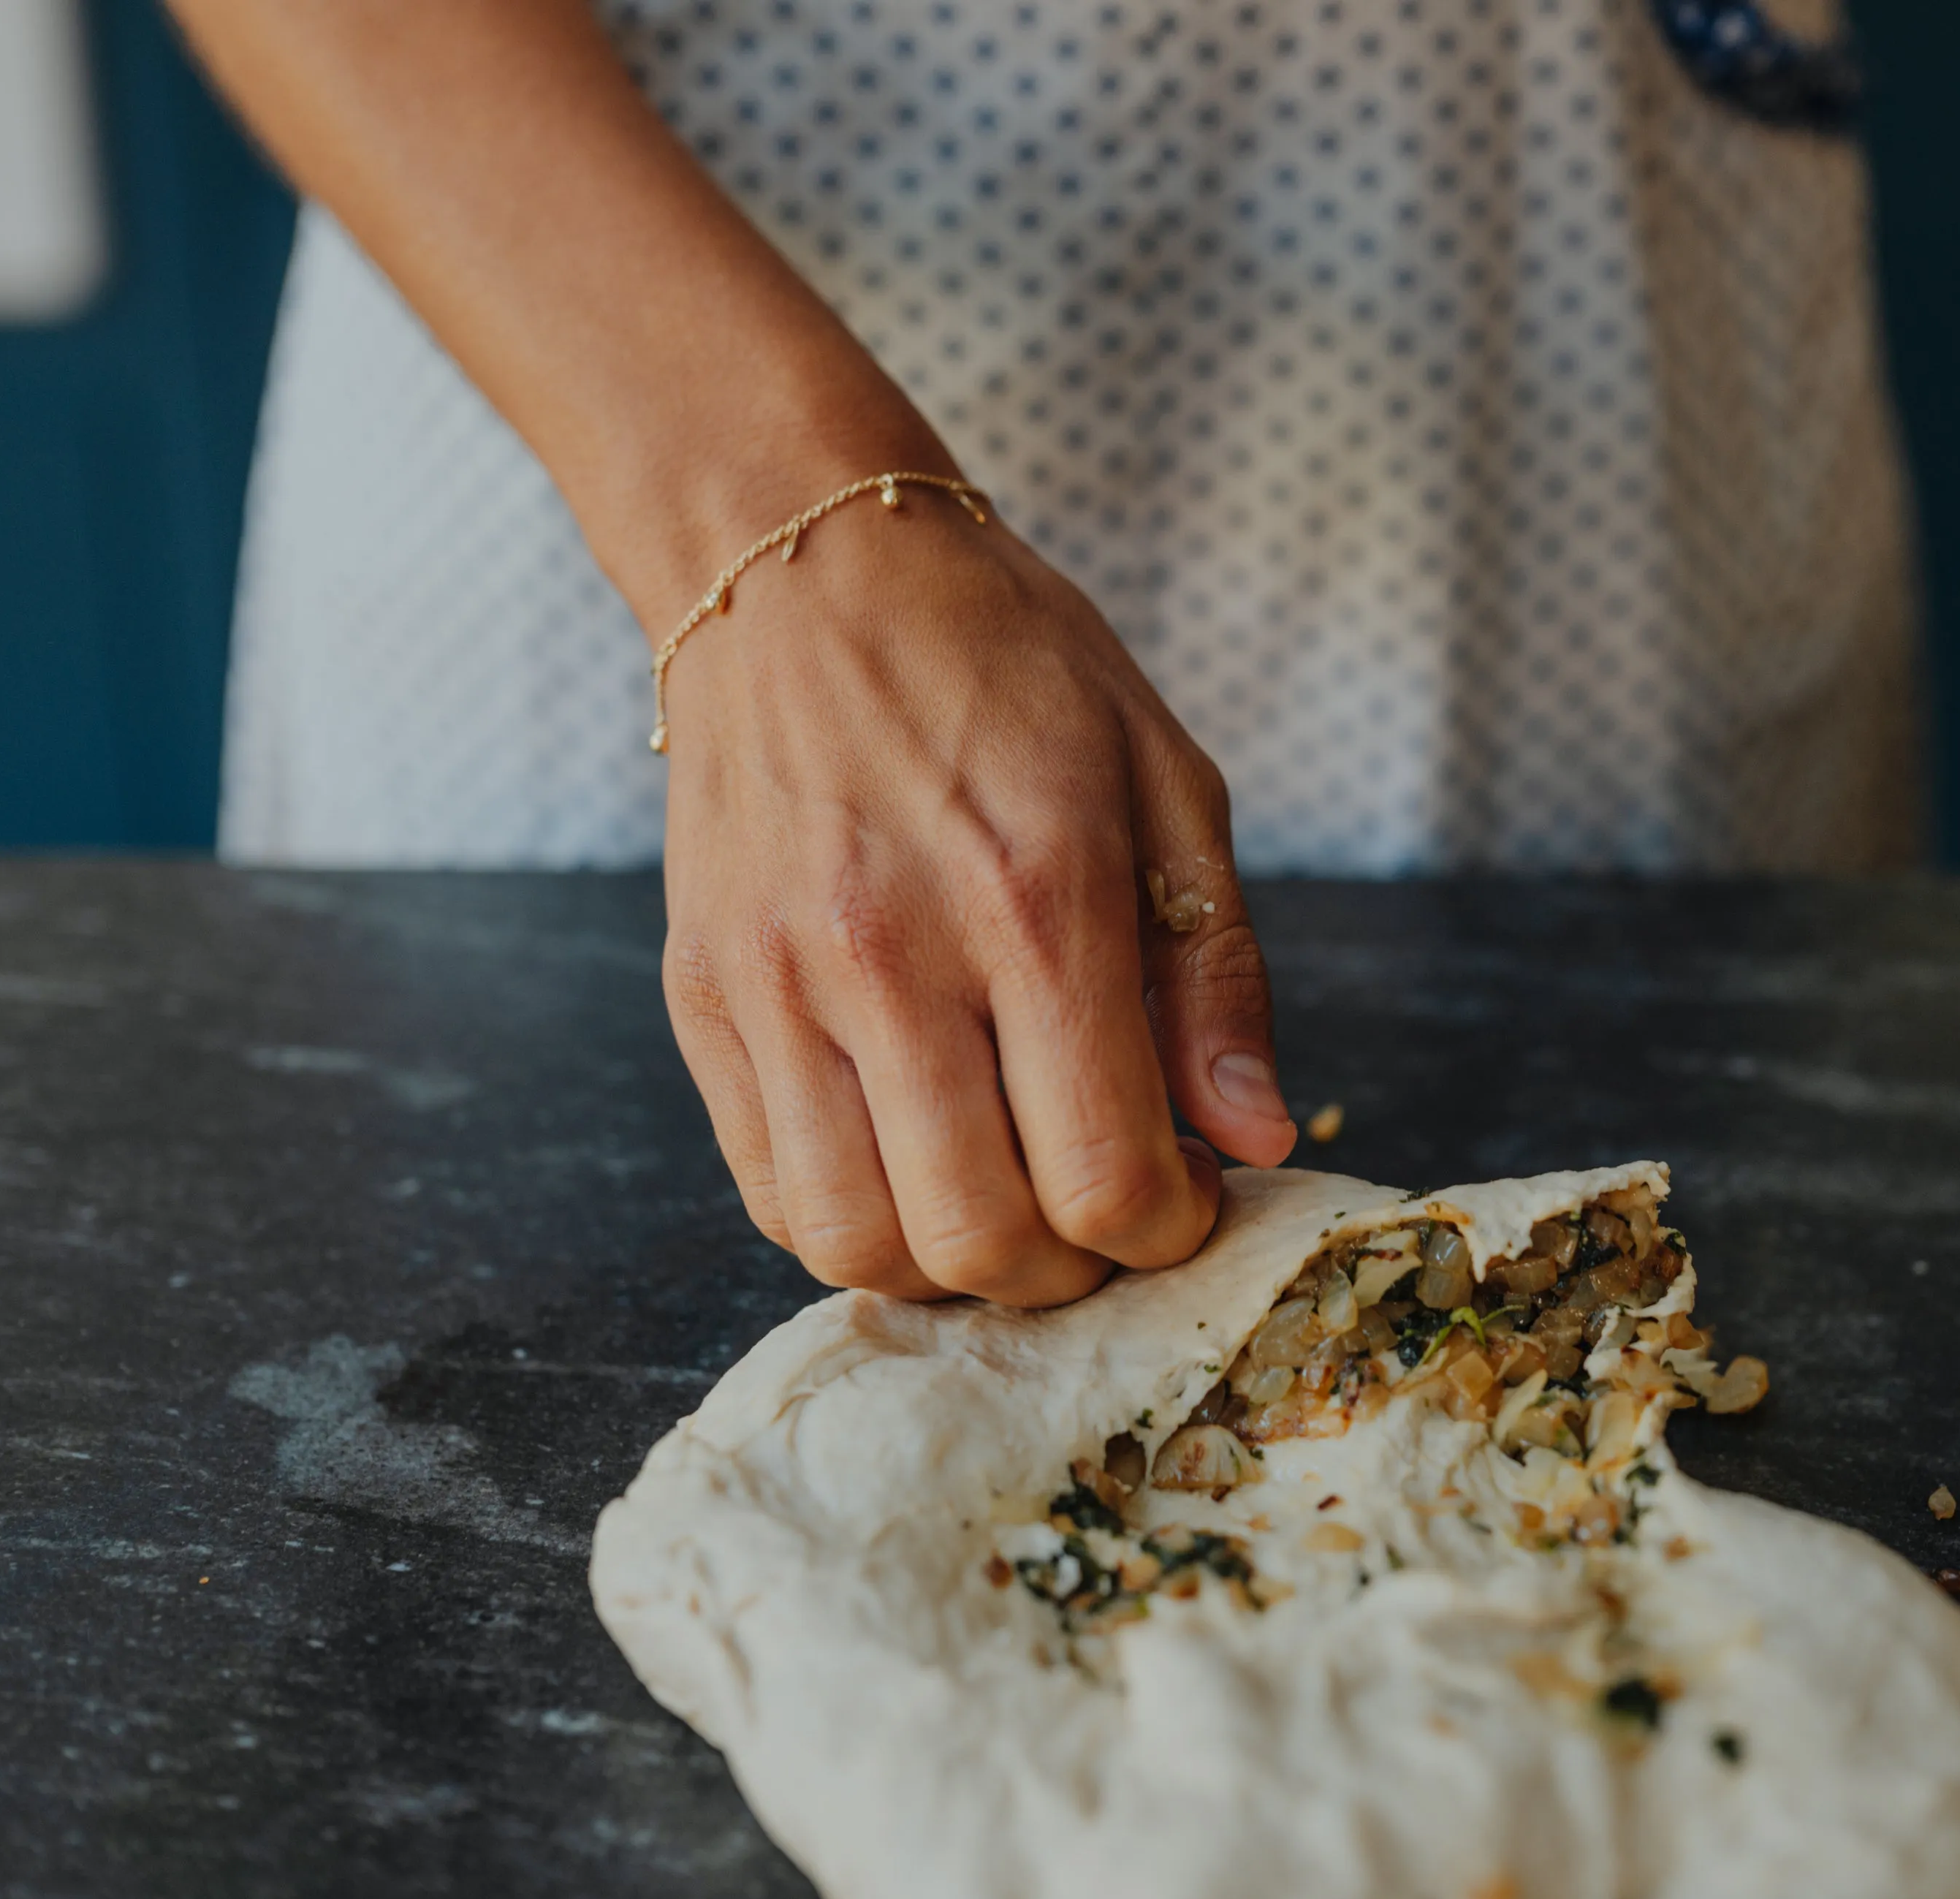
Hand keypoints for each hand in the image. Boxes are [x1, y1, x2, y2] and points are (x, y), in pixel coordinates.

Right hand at [655, 477, 1295, 1303]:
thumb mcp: (1165, 780)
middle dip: (1069, 1269)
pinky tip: (915, 1163)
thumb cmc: (1005, 664)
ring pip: (856, 1242)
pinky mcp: (701, 997)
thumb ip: (1216, 973)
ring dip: (952, 1265)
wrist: (802, 567)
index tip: (1187, 1196)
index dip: (1166, 1230)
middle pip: (980, 1237)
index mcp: (1034, 899)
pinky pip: (770, 1190)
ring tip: (1007, 1203)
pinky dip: (853, 1222)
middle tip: (1103, 1216)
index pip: (1104, 1172)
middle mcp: (891, 955)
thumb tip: (1258, 1138)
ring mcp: (775, 984)